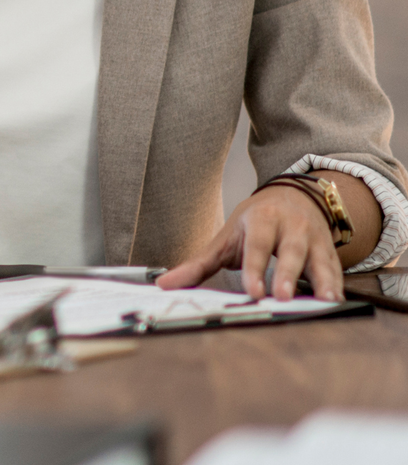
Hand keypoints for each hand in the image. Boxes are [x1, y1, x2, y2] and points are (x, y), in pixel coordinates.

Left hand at [158, 185, 342, 301]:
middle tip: (282, 297)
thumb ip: (197, 264)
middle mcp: (290, 226)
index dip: (254, 268)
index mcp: (260, 220)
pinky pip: (336, 269)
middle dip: (287, 274)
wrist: (291, 197)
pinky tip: (336, 302)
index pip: (256, 245)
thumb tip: (164, 285)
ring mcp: (313, 238)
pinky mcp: (330, 252)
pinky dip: (337, 285)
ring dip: (322, 281)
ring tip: (324, 302)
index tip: (253, 292)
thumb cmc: (253, 222)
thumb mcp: (224, 238)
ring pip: (319, 259)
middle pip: (290, 250)